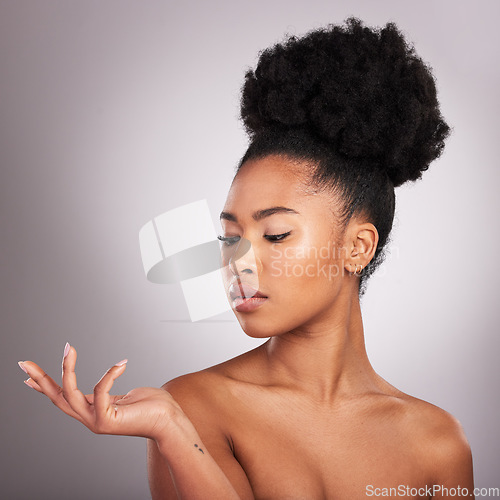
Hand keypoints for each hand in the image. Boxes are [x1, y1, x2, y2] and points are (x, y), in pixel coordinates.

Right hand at [18, 343, 185, 442]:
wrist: (170, 421)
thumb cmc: (151, 406)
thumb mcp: (121, 397)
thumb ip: (105, 393)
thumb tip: (98, 385)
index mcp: (92, 411)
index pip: (62, 398)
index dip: (43, 386)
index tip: (26, 375)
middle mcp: (90, 419)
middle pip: (58, 398)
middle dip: (40, 379)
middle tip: (25, 362)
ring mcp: (97, 421)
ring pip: (70, 394)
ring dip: (66, 370)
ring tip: (69, 349)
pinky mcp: (108, 420)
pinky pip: (101, 391)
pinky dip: (109, 374)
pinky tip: (121, 363)